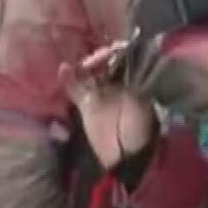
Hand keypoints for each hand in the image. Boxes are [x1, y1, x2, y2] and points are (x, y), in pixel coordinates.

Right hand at [61, 49, 156, 168]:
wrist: (126, 157)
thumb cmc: (140, 130)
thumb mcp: (143, 103)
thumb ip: (135, 81)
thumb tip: (132, 60)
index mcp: (134, 83)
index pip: (124, 61)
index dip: (118, 53)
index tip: (115, 50)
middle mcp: (116, 85)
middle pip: (105, 64)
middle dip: (101, 57)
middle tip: (98, 59)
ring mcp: (100, 95)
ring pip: (89, 73)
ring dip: (85, 65)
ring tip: (84, 64)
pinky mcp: (86, 106)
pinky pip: (75, 89)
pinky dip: (68, 79)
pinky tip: (64, 69)